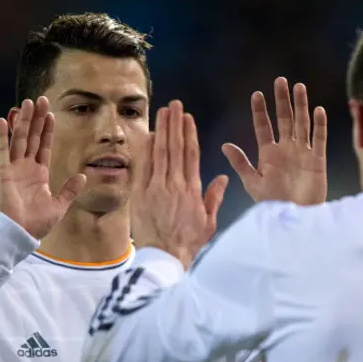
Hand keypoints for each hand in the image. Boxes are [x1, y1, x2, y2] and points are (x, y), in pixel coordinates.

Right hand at [0, 97, 86, 238]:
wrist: (20, 234)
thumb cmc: (36, 224)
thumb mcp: (60, 205)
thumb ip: (70, 190)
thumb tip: (83, 176)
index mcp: (39, 174)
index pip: (44, 146)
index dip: (47, 130)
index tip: (51, 114)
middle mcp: (26, 168)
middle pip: (32, 138)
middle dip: (36, 119)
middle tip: (40, 100)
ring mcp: (13, 169)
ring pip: (19, 139)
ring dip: (22, 122)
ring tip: (26, 104)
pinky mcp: (3, 173)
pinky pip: (1, 151)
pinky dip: (1, 136)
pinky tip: (2, 120)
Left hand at [130, 100, 228, 268]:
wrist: (165, 256)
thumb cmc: (189, 242)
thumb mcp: (209, 221)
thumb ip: (214, 197)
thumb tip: (221, 177)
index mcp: (192, 189)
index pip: (191, 154)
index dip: (189, 133)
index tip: (188, 118)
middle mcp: (174, 184)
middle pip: (175, 147)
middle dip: (175, 124)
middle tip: (174, 104)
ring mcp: (156, 188)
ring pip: (159, 153)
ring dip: (161, 130)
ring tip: (162, 112)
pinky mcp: (140, 194)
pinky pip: (143, 167)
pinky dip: (145, 150)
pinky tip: (147, 135)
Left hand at [222, 77, 326, 204]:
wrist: (293, 219)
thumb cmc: (272, 204)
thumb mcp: (253, 183)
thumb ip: (241, 163)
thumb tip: (224, 145)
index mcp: (268, 154)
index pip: (263, 127)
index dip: (260, 111)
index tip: (256, 94)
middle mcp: (285, 149)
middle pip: (283, 119)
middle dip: (281, 100)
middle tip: (279, 81)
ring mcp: (302, 153)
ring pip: (301, 124)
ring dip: (300, 106)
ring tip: (298, 86)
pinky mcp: (317, 161)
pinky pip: (318, 140)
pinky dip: (319, 126)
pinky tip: (318, 110)